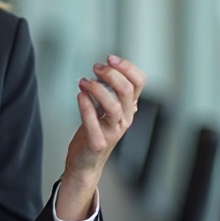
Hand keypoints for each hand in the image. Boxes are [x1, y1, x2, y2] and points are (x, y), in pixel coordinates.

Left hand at [56, 55, 145, 220]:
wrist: (85, 162)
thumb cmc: (94, 133)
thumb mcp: (106, 110)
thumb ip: (110, 92)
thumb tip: (110, 69)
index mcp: (128, 108)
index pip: (139, 83)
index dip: (127, 67)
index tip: (110, 58)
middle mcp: (124, 119)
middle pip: (127, 91)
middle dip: (110, 74)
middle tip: (95, 67)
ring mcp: (112, 131)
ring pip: (113, 105)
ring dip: (96, 88)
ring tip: (84, 81)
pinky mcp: (98, 142)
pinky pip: (93, 122)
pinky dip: (86, 106)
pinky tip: (80, 95)